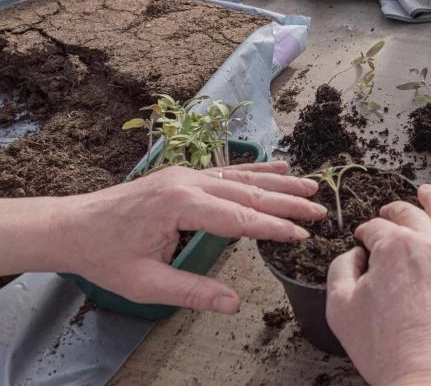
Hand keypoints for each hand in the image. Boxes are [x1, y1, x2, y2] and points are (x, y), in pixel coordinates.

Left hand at [0, 162, 323, 313]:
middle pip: (248, 192)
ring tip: (311, 186)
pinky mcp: (184, 174)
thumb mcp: (145, 283)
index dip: (274, 227)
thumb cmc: (105, 256)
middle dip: (287, 202)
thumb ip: (192, 291)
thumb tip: (234, 303)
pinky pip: (227, 171)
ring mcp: (186, 174)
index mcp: (180, 205)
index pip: (239, 217)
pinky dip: (256, 170)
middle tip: (320, 209)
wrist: (71, 225)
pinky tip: (277, 165)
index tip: (302, 234)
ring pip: (242, 177)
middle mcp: (187, 182)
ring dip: (279, 182)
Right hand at [326, 184, 430, 385]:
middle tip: (385, 214)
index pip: (375, 227)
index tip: (362, 242)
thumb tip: (354, 255)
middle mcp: (428, 244)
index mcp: (394, 247)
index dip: (365, 233)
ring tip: (426, 192)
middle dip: (392, 212)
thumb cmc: (387, 350)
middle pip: (409, 214)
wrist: (430, 378)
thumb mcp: (340, 307)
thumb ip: (340, 269)